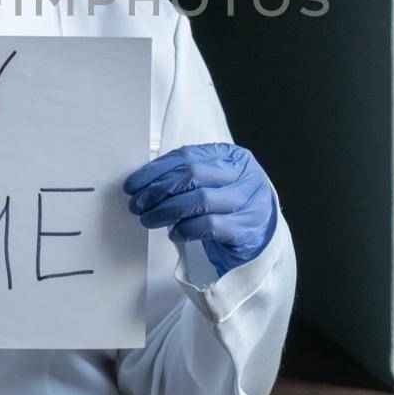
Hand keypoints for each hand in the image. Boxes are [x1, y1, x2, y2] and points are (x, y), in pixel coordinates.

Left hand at [123, 143, 277, 276]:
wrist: (260, 238)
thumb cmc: (228, 208)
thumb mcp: (212, 183)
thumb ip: (186, 176)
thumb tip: (143, 182)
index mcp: (232, 156)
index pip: (186, 156)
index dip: (154, 170)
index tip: (132, 185)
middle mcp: (244, 175)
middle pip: (192, 174)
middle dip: (157, 190)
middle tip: (137, 205)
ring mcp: (249, 202)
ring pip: (199, 200)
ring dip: (166, 211)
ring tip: (148, 219)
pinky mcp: (246, 230)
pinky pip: (209, 226)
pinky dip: (185, 229)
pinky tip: (175, 233)